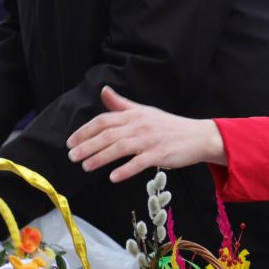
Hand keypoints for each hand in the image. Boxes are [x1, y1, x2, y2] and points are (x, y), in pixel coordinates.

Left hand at [66, 86, 227, 183]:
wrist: (197, 136)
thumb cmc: (169, 126)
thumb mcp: (145, 111)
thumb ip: (122, 104)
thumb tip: (104, 91)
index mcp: (134, 114)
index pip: (104, 120)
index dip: (85, 130)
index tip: (71, 141)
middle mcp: (139, 125)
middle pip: (108, 134)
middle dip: (87, 145)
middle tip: (72, 156)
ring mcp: (149, 140)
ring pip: (119, 148)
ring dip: (100, 157)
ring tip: (86, 166)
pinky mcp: (160, 154)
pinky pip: (139, 162)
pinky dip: (125, 170)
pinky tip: (113, 177)